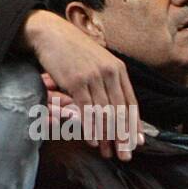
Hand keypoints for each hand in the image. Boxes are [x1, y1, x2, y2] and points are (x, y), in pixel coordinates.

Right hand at [19, 11, 139, 159]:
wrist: (50, 33)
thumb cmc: (72, 48)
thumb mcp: (97, 60)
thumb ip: (108, 79)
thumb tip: (114, 103)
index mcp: (118, 68)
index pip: (131, 102)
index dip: (134, 124)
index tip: (137, 142)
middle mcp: (110, 72)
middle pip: (120, 111)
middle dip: (124, 136)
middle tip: (126, 156)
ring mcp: (94, 76)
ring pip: (105, 113)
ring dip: (108, 137)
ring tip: (109, 154)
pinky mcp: (77, 81)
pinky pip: (88, 110)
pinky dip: (92, 128)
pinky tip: (94, 142)